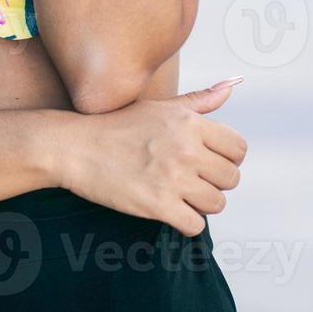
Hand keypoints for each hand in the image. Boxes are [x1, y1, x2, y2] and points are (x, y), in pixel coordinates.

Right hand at [57, 79, 247, 236]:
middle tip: (188, 179)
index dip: (226, 158)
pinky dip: (185, 223)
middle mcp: (185, 148)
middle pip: (231, 179)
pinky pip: (196, 226)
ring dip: (200, 204)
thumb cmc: (115, 126)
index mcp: (189, 122)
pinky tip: (168, 210)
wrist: (73, 147)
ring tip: (177, 194)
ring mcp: (172, 178)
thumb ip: (200, 99)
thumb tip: (232, 85)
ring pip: (216, 204)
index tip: (206, 162)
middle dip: (213, 182)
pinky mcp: (158, 205)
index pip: (238, 149)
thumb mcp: (159, 106)